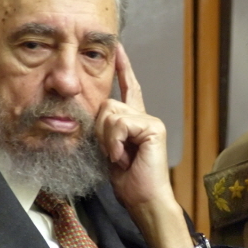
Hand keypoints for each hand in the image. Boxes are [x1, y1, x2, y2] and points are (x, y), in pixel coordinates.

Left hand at [95, 44, 198, 247]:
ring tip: (120, 157)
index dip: (122, 69)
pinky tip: (123, 156)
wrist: (144, 199)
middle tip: (112, 154)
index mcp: (134, 122)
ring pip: (110, 114)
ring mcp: (150, 121)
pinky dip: (115, 142)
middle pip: (107, 104)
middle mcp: (144, 117)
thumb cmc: (128, 182)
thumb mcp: (109, 151)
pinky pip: (120, 124)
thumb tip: (94, 114)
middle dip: (100, 131)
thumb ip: (104, 130)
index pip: (128, 88)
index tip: (118, 48)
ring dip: (107, 140)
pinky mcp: (153, 127)